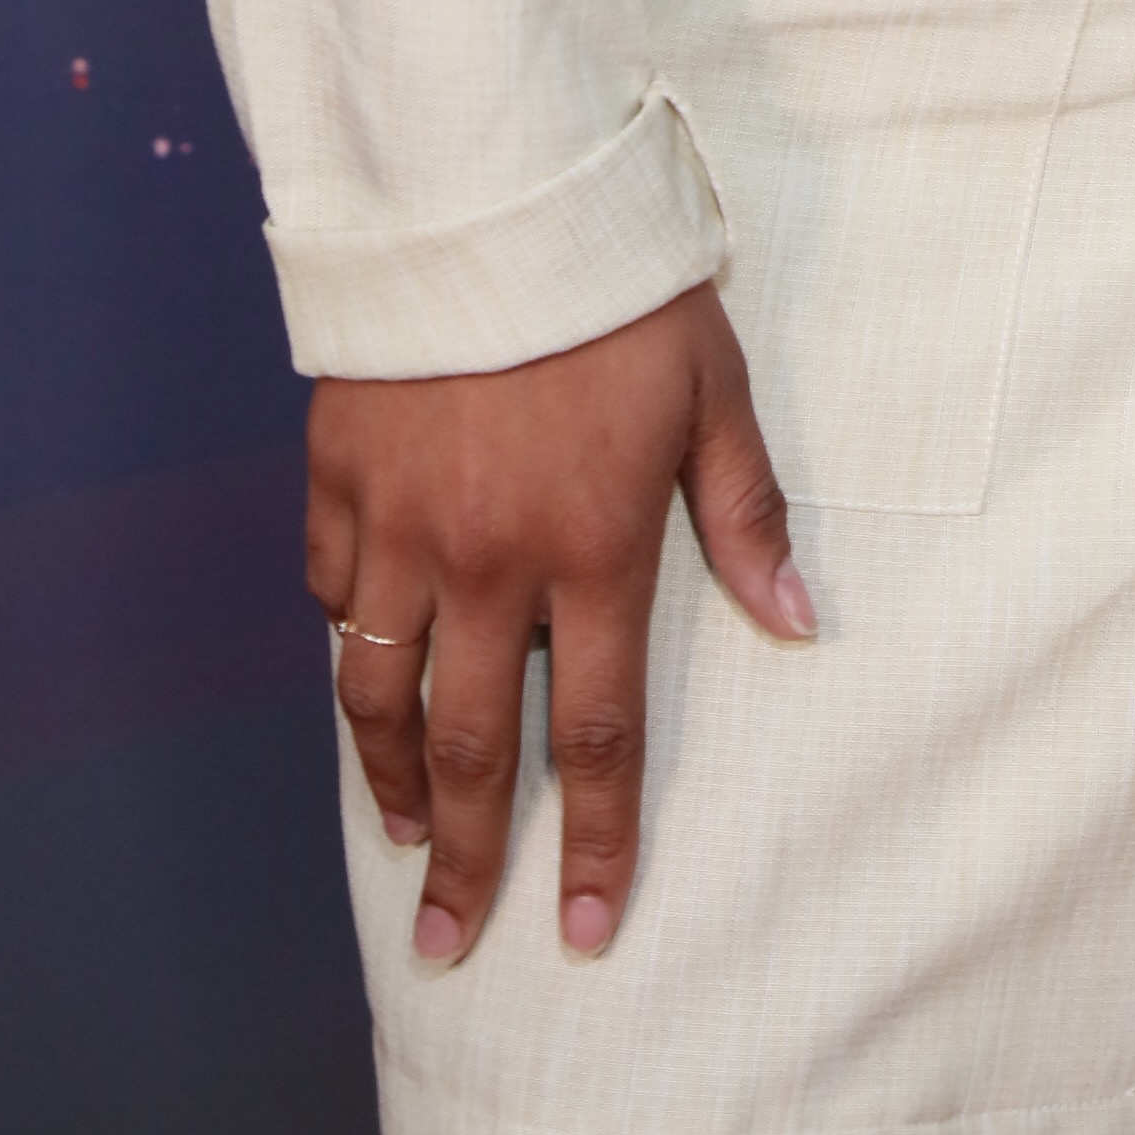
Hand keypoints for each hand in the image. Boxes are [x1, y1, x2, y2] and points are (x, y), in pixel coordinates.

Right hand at [304, 280, 810, 969]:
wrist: (490, 194)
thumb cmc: (622, 290)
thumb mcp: (712, 390)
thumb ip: (745, 514)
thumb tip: (799, 622)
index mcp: (592, 545)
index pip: (596, 731)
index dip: (596, 839)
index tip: (587, 929)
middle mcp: (488, 560)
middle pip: (471, 745)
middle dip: (464, 858)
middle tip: (452, 940)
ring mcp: (402, 527)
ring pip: (380, 691)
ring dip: (389, 777)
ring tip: (402, 835)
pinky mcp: (339, 481)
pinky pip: (334, 592)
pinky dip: (350, 640)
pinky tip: (367, 670)